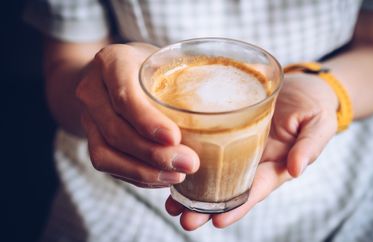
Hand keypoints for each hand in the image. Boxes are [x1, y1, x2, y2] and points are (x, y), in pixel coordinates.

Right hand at [77, 43, 199, 187]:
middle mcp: (92, 89)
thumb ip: (183, 77)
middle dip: (153, 154)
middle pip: (117, 130)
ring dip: (144, 172)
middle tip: (189, 164)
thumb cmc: (148, 66)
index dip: (148, 121)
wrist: (111, 74)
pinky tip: (163, 178)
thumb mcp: (163, 59)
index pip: (125, 95)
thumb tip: (228, 103)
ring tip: (178, 176)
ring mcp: (87, 117)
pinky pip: (107, 164)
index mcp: (112, 61)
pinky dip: (136, 176)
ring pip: (106, 154)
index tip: (175, 138)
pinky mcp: (91, 138)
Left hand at [165, 72, 338, 229]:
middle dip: (206, 207)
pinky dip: (192, 157)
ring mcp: (239, 147)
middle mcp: (253, 162)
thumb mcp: (319, 124)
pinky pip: (209, 145)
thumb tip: (297, 169)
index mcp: (276, 165)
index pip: (255, 190)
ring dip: (193, 189)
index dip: (238, 206)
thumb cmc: (314, 106)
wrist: (303, 86)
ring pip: (214, 172)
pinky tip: (172, 163)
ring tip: (170, 203)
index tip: (218, 220)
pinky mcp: (229, 130)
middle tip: (183, 219)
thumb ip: (310, 145)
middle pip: (228, 188)